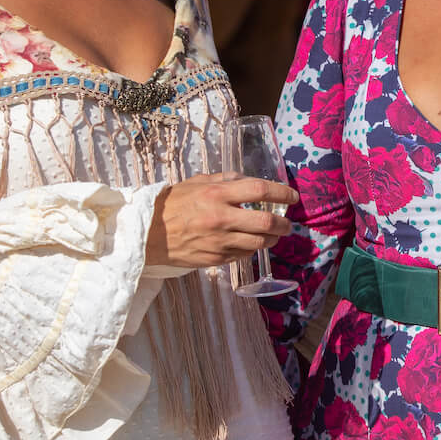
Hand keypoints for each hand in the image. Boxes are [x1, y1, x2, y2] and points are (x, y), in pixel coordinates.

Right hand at [144, 172, 296, 268]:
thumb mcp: (197, 182)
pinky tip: (251, 242)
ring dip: (272, 239)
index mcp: (216, 195)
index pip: (260, 190)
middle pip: (266, 223)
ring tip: (274, 234)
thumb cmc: (172, 204)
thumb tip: (249, 180)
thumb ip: (225, 180)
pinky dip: (252, 248)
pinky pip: (243, 254)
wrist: (148, 233)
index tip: (292, 196)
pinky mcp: (216, 259)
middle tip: (287, 223)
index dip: (281, 193)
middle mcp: (221, 218)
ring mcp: (219, 242)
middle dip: (283, 224)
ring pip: (259, 243)